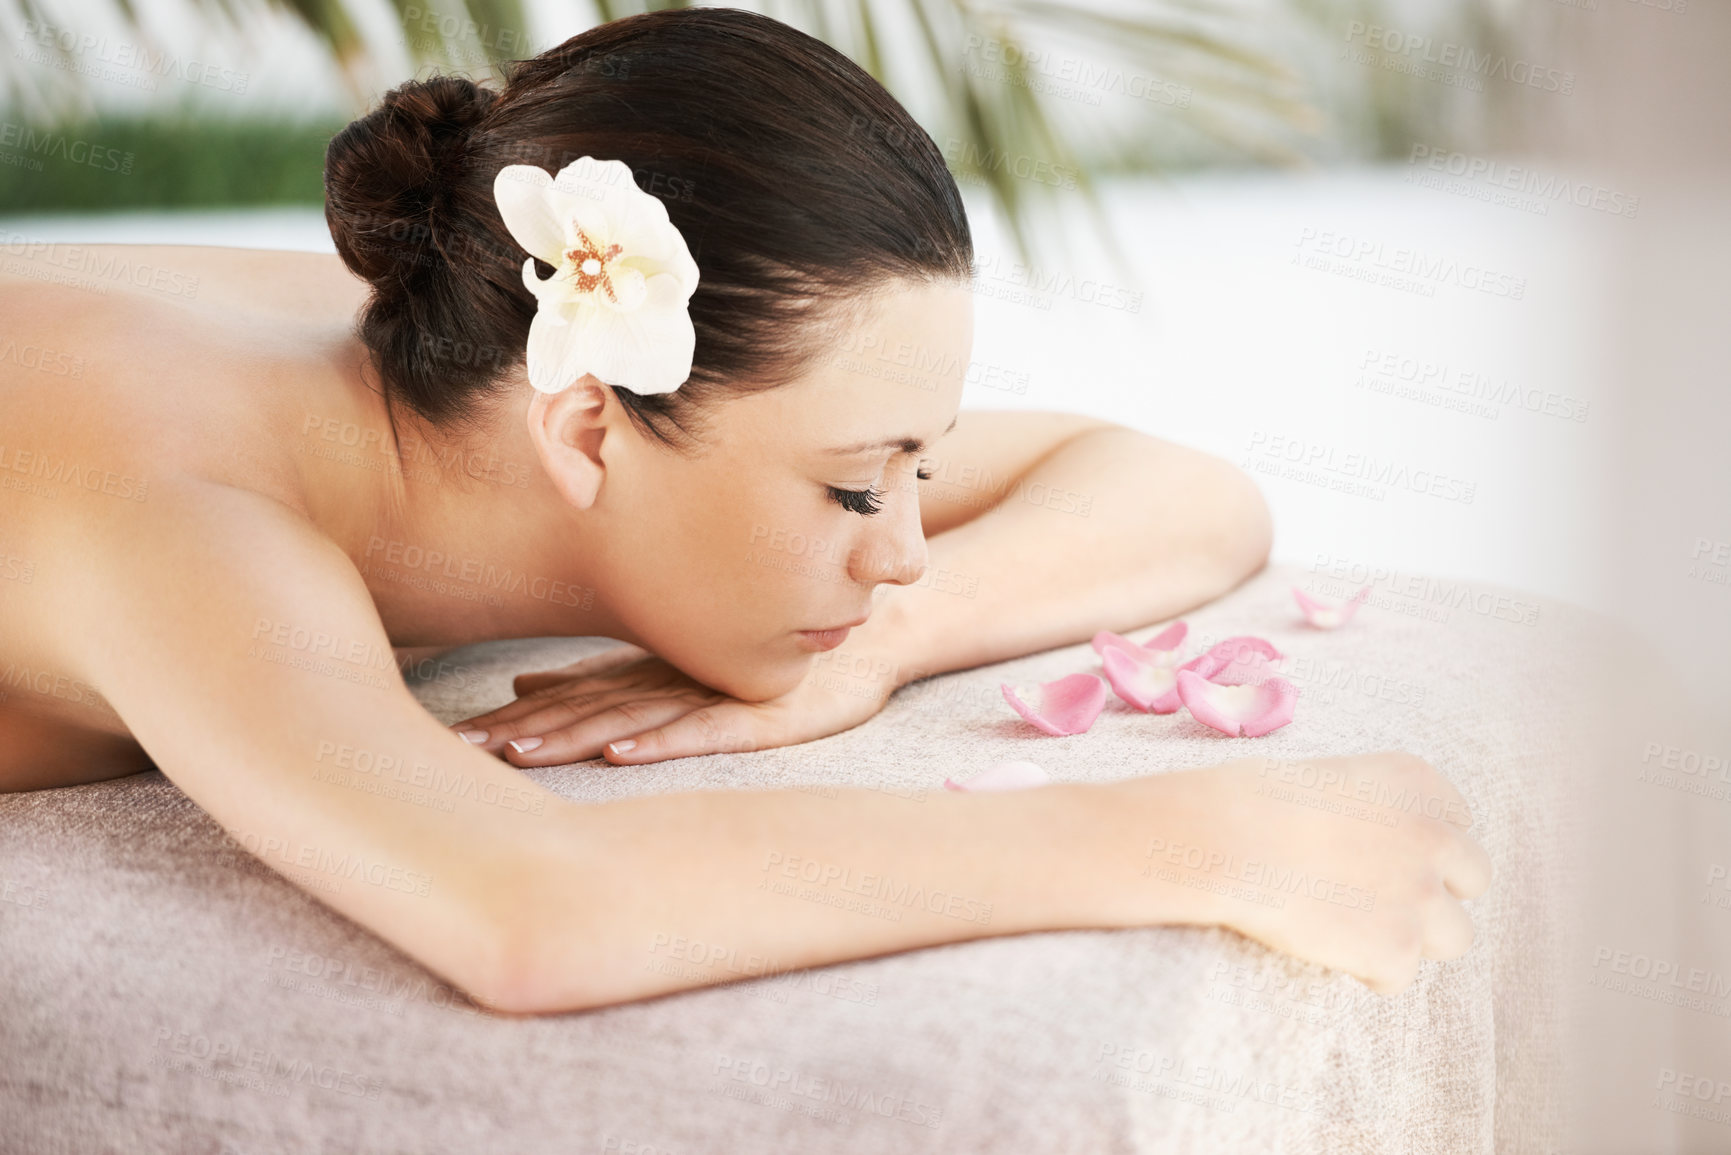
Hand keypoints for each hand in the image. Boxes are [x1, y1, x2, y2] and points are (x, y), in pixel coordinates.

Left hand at [448, 644, 900, 766]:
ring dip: (573, 734)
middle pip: (583, 709)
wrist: (856, 642)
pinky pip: (703, 728)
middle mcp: (667, 680)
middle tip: (460, 750)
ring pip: (631, 716)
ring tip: (521, 752)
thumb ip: (599, 679)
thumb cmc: (758, 657)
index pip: (563, 700)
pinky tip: (621, 751)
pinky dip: (660, 739)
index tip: (453, 741)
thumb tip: (523, 686)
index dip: (510, 719)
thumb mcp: (669, 671)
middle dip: (521, 731)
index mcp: (640, 675)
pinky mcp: (758, 709)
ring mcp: (713, 693)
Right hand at [1121, 751, 1491, 994]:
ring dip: (1415, 937)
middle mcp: (1435, 836)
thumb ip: (1372, 809)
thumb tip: (1370, 849)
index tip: (1381, 854)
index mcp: (1418, 782)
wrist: (1225, 841)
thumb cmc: (1251, 801)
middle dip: (1435, 890)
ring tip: (1360, 932)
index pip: (1457, 823)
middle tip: (1380, 898)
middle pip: (1474, 878)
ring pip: (1456, 936)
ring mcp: (1421, 896)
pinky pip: (1401, 976)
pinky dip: (1369, 971)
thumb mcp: (1328, 778)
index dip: (1419, 846)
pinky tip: (1328, 949)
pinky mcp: (1397, 950)